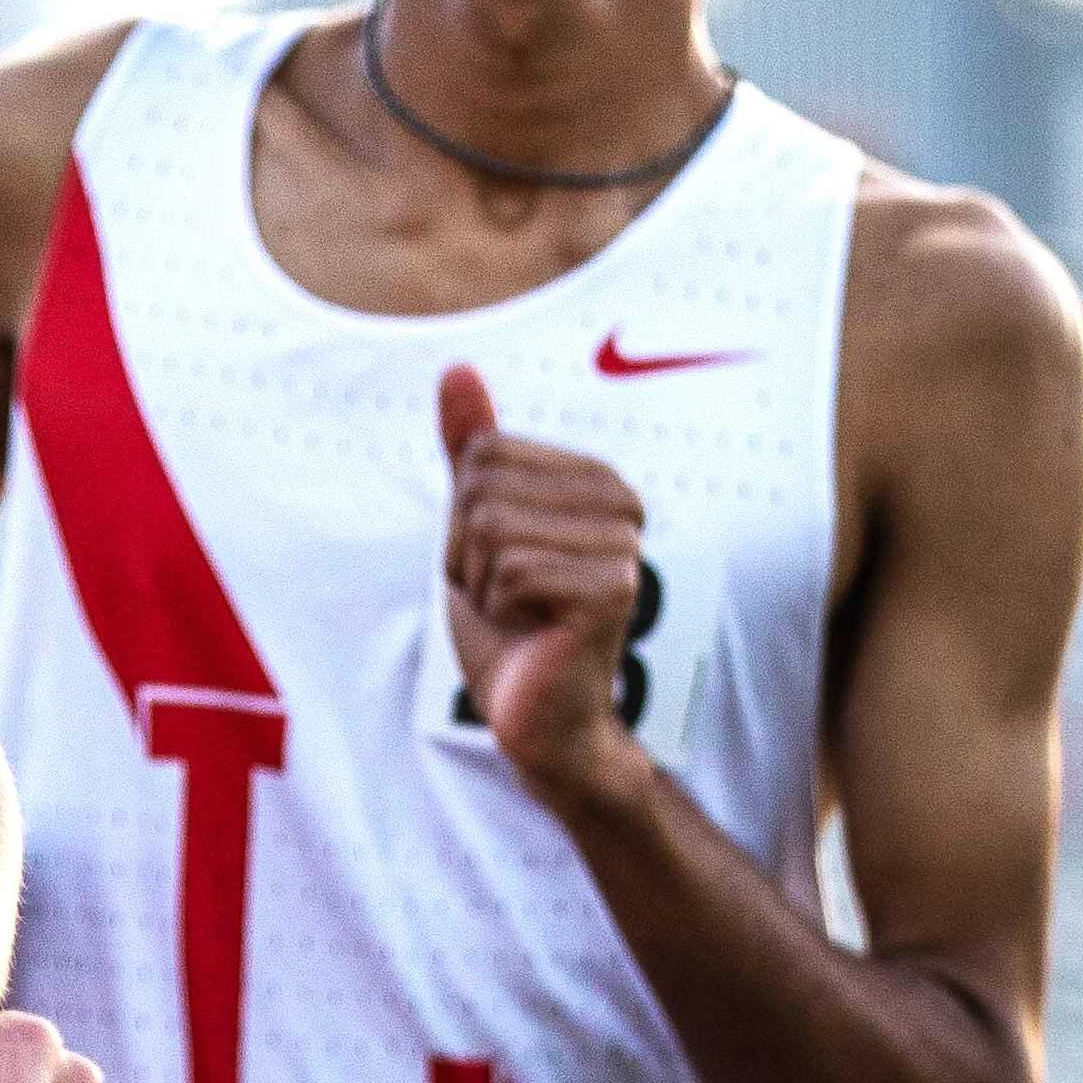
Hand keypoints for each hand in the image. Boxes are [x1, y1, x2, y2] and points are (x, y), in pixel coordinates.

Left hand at [439, 365, 649, 810]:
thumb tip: (458, 369)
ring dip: (481, 582)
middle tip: (504, 595)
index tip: (496, 562)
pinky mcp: (615, 590)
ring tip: (518, 614)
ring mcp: (625, 546)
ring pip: (491, 528)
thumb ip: (471, 449)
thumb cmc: (509, 623)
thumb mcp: (475, 526)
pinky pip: (510, 569)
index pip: (481, 454)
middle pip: (481, 489)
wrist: (537, 713)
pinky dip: (498, 608)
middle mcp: (621, 502)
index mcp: (594, 477)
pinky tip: (532, 632)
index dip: (462, 516)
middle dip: (466, 551)